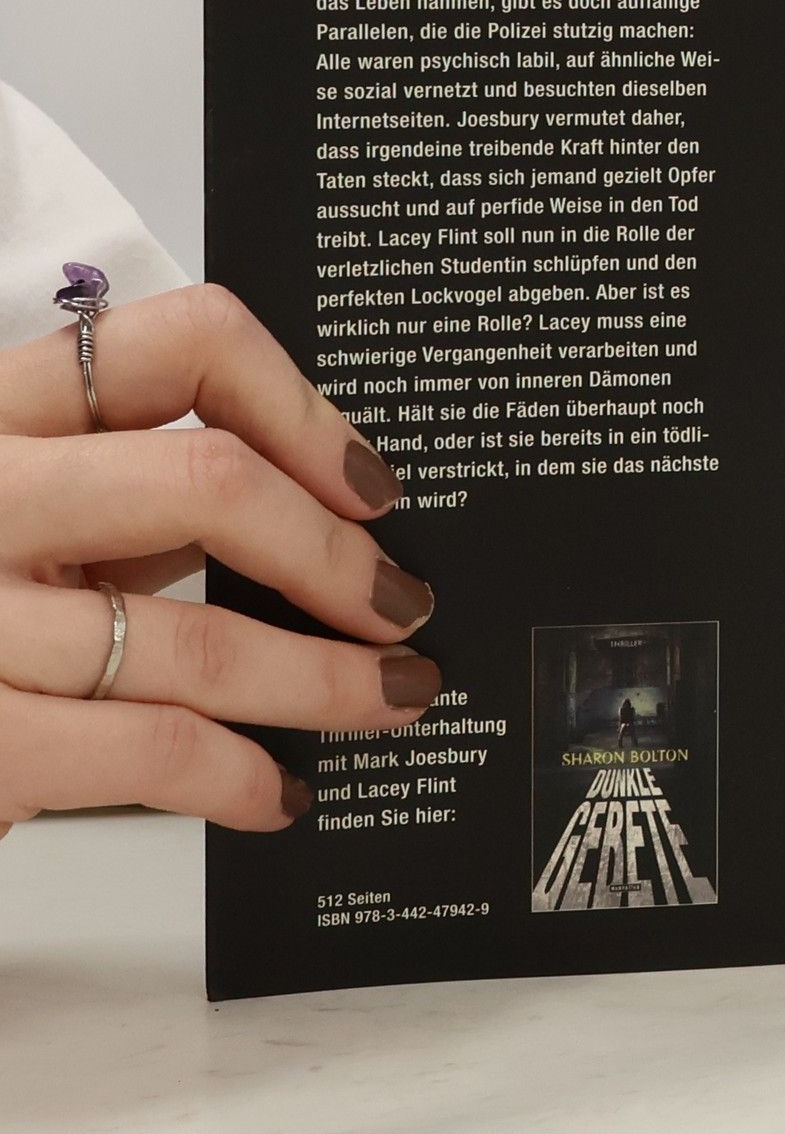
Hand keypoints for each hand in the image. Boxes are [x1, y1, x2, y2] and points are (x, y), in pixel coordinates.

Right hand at [0, 284, 438, 839]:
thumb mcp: (29, 517)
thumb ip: (135, 495)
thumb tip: (324, 514)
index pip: (179, 344)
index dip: (302, 408)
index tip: (368, 484)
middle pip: (207, 482)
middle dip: (335, 557)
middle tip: (399, 606)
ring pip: (198, 638)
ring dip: (328, 680)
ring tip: (390, 697)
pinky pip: (152, 749)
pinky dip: (242, 775)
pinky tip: (279, 789)